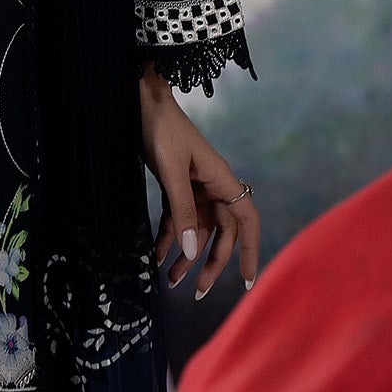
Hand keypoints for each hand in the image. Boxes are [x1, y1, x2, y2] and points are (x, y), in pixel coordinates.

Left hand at [139, 64, 259, 297]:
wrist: (141, 98)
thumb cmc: (160, 129)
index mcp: (221, 179)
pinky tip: (156, 255)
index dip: (250, 250)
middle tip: (196, 292)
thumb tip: (192, 251)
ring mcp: (194, 186)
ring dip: (186, 255)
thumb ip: (182, 210)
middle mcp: (212, 185)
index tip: (245, 280)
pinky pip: (177, 218)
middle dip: (210, 263)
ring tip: (171, 282)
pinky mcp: (175, 184)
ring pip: (196, 229)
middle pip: (220, 232)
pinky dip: (169, 237)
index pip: (247, 221)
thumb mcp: (171, 170)